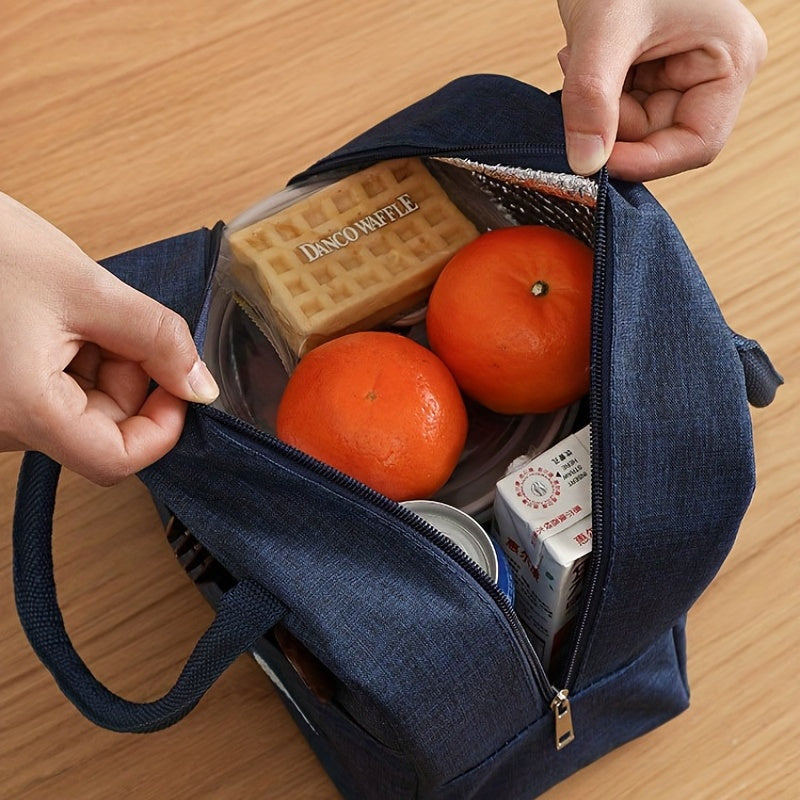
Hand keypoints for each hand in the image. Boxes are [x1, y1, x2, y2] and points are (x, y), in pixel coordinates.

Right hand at [0, 193, 218, 484]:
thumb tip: (201, 386)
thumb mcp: (86, 287)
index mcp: (22, 411)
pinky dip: (78, 358)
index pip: (116, 461)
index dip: (162, 427)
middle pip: (103, 431)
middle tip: (122, 322)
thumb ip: (156, 338)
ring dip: (105, 363)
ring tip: (79, 309)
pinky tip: (62, 317)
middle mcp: (2, 426)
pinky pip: (55, 392)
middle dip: (132, 379)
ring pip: (82, 410)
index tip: (179, 384)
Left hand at [556, 0, 766, 180]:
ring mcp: (684, 71)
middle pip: (658, 138)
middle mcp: (714, 73)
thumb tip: (584, 165)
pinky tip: (581, 56)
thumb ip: (592, 98)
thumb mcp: (605, 29)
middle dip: (610, 123)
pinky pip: (619, 106)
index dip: (645, 161)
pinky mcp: (654, 68)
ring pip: (632, 126)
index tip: (594, 160)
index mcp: (730, 61)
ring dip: (595, 106)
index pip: (695, 144)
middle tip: (578, 83)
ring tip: (578, 56)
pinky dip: (592, 93)